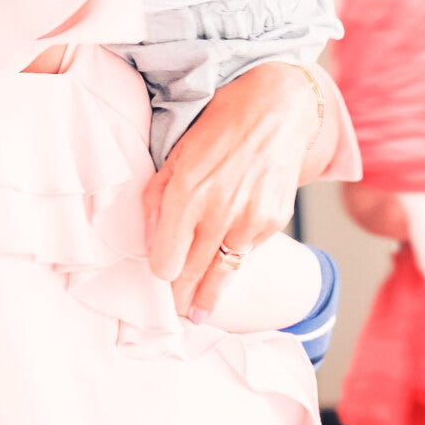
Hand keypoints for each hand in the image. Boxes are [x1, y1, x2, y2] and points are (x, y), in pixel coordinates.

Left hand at [146, 63, 318, 319]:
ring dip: (210, 296)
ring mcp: (249, 221)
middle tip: (176, 314)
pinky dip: (237, 256)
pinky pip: (248, 252)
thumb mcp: (176, 154)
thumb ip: (158, 198)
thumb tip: (148, 235)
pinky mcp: (274, 222)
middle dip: (182, 298)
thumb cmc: (221, 124)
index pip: (166, 263)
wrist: (275, 109)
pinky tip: (230, 256)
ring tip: (200, 314)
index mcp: (186, 195)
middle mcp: (217, 214)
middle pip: (193, 277)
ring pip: (223, 275)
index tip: (160, 277)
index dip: (161, 273)